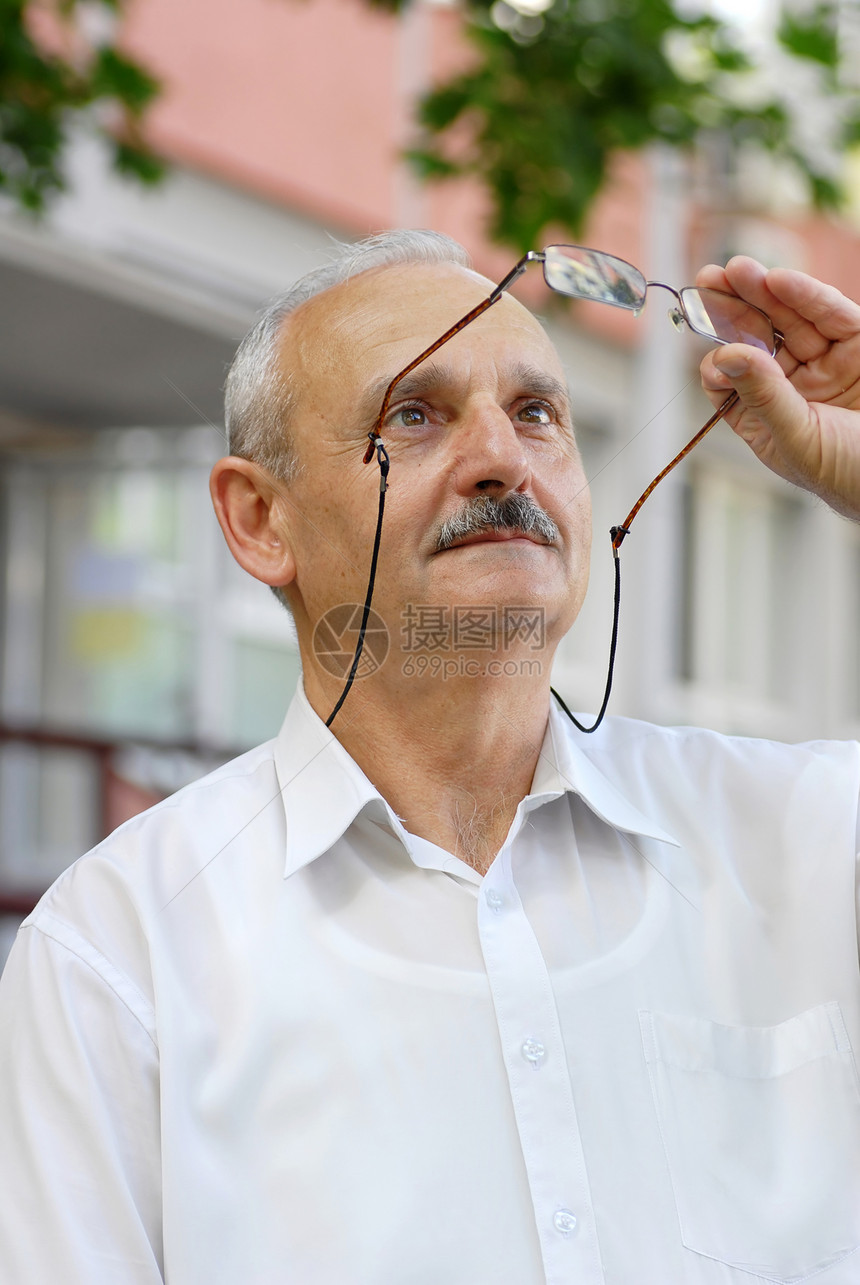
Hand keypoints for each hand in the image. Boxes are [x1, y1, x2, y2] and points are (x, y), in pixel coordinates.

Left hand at [697, 256, 859, 519]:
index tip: (702, 337)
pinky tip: (780, 280)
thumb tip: (724, 356)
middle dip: (733, 308)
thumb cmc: (845, 472)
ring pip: (790, 320)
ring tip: (737, 271)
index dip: (717, 356)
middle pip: (756, 338)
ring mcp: (825, 361)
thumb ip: (762, 395)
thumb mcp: (796, 436)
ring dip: (763, 292)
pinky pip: (830, 314)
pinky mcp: (857, 344)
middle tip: (708, 279)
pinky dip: (806, 295)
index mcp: (765, 415)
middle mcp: (791, 384)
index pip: (730, 378)